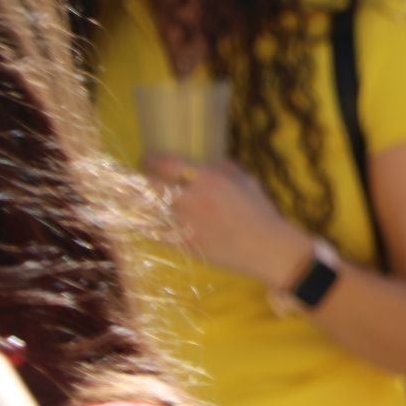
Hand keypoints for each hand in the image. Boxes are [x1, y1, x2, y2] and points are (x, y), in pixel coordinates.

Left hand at [145, 157, 310, 287]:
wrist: (266, 247)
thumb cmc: (261, 212)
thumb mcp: (247, 181)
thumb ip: (225, 169)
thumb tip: (208, 163)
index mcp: (208, 179)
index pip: (167, 164)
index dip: (151, 159)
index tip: (147, 158)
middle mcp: (191, 199)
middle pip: (150, 185)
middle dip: (141, 179)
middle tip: (140, 179)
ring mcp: (184, 223)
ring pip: (148, 210)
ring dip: (141, 203)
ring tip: (138, 200)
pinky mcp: (182, 244)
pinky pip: (155, 232)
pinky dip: (147, 226)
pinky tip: (146, 222)